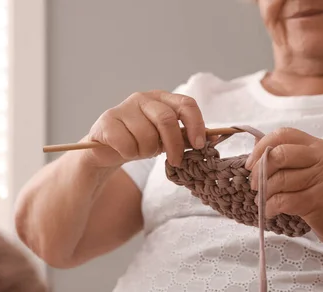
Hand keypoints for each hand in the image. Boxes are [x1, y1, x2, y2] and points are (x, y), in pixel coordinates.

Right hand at [82, 91, 205, 168]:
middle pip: (166, 120)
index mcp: (162, 98)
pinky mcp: (107, 120)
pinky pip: (127, 144)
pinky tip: (124, 150)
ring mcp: (123, 107)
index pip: (186, 104)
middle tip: (175, 161)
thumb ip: (185, 137)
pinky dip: (129, 153)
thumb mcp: (165, 139)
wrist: (107, 149)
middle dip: (174, 145)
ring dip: (146, 151)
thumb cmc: (140, 142)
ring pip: (146, 136)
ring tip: (140, 151)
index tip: (200, 145)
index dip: (196, 124)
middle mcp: (143, 98)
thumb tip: (215, 138)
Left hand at [245, 127, 322, 243]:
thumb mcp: (309, 171)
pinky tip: (271, 211)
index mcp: (318, 146)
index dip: (261, 147)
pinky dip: (271, 207)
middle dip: (260, 172)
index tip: (250, 165)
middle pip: (279, 154)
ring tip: (265, 202)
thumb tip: (255, 153)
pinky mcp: (321, 198)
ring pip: (279, 179)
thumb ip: (287, 160)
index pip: (283, 134)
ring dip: (265, 194)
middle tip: (256, 186)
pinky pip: (284, 200)